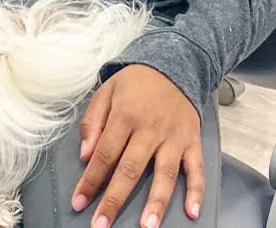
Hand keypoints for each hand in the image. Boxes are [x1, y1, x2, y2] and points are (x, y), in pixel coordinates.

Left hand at [71, 65, 203, 227]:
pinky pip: (196, 167)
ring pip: (165, 173)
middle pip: (130, 169)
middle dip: (115, 200)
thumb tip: (85, 155)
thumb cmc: (136, 82)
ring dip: (156, 202)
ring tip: (148, 226)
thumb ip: (92, 122)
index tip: (79, 202)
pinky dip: (196, 189)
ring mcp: (173, 136)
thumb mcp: (106, 92)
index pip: (104, 154)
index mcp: (125, 115)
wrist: (174, 64)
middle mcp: (150, 129)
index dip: (90, 180)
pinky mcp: (192, 140)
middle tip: (102, 225)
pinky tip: (192, 211)